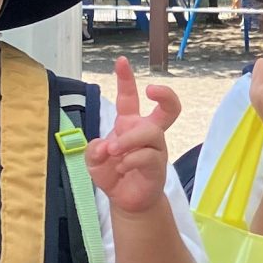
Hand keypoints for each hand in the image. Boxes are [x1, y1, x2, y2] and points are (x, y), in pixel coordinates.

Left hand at [89, 57, 178, 215]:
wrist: (125, 200)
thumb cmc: (112, 174)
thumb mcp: (93, 160)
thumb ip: (93, 150)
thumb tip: (106, 147)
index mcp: (130, 124)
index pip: (130, 97)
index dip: (126, 79)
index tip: (121, 61)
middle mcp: (147, 133)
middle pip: (169, 108)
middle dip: (166, 95)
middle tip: (151, 90)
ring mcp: (156, 149)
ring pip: (150, 132)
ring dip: (127, 141)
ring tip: (113, 153)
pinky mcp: (158, 166)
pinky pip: (148, 156)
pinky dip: (130, 161)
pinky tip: (121, 168)